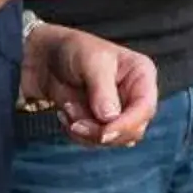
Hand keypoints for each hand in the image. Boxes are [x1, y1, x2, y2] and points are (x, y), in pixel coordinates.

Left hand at [22, 24, 157, 145]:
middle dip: (101, 131)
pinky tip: (66, 112)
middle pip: (132, 130)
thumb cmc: (74, 50)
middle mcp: (135, 96)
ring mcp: (120, 112)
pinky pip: (95, 142)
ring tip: (68, 107)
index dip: (127, 125)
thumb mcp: (90, 62)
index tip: (103, 134)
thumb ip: (102, 89)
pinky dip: (77, 133)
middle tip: (75, 122)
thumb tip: (110, 118)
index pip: (145, 108)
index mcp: (141, 75)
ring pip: (112, 139)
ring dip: (85, 130)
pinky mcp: (103, 124)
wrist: (47, 59)